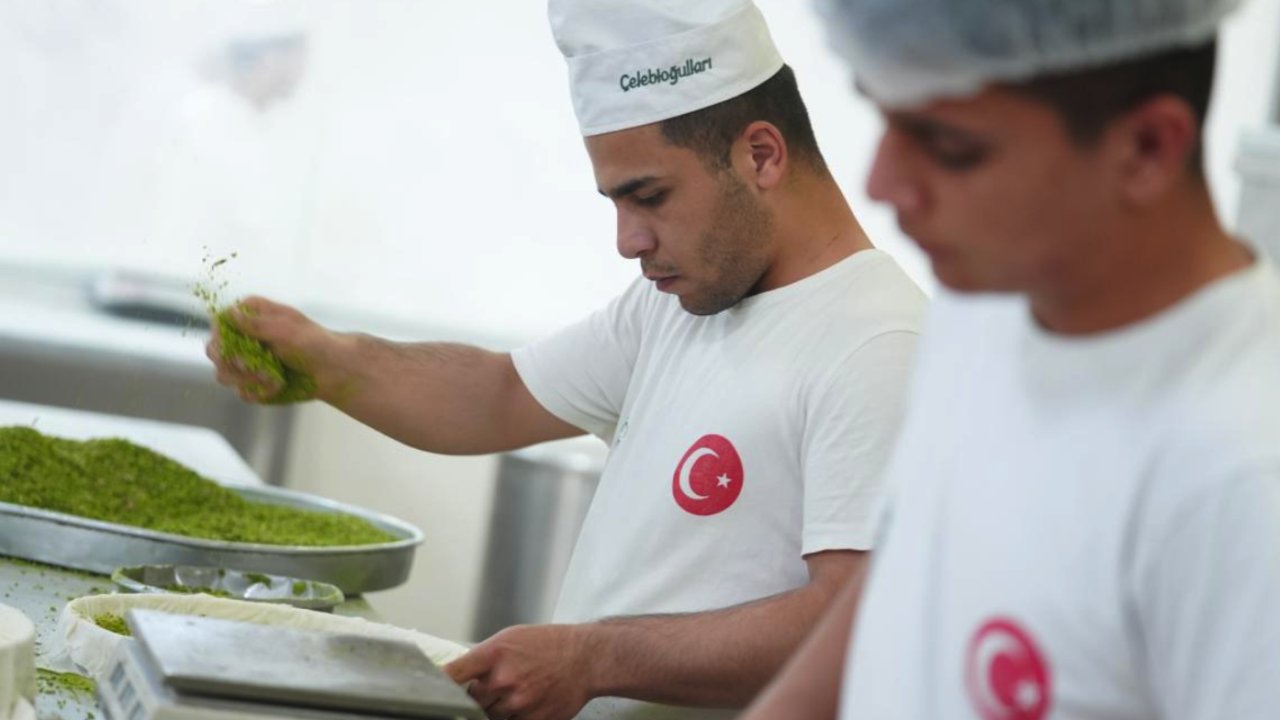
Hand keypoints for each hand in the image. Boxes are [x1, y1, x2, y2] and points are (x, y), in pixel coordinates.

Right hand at [205, 296, 327, 402]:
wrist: (332, 370)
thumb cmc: (313, 343)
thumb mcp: (287, 329)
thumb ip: (256, 324)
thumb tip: (229, 313)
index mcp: (249, 315)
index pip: (219, 324)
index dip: (222, 338)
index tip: (238, 350)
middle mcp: (242, 336)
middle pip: (214, 351)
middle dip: (234, 363)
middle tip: (256, 367)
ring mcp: (245, 361)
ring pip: (223, 375)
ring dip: (248, 379)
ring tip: (275, 377)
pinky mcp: (252, 382)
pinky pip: (242, 392)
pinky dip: (260, 392)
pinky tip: (279, 386)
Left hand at [444, 624, 596, 719]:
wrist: (586, 658)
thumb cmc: (548, 644)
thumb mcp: (511, 638)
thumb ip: (483, 658)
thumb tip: (457, 677)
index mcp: (494, 654)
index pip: (452, 675)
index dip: (437, 686)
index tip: (427, 692)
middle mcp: (503, 680)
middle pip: (469, 701)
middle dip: (475, 698)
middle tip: (491, 688)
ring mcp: (518, 704)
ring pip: (488, 717)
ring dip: (494, 709)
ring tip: (513, 693)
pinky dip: (513, 717)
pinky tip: (525, 703)